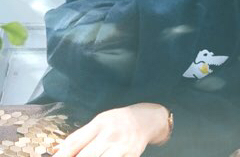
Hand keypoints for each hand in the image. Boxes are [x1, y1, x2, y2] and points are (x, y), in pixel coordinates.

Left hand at [53, 103, 169, 156]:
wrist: (148, 120)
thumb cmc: (119, 120)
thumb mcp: (100, 121)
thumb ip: (80, 135)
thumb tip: (58, 150)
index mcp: (99, 124)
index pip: (75, 143)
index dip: (61, 156)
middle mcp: (110, 135)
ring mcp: (121, 147)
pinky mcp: (131, 156)